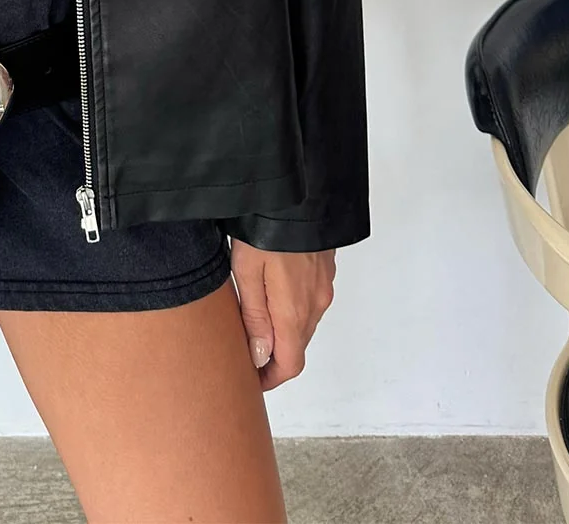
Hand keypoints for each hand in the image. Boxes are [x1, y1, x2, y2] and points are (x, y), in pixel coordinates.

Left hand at [228, 240, 335, 391]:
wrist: (296, 189)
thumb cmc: (264, 227)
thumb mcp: (247, 271)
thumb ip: (255, 317)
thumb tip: (260, 357)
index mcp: (294, 310)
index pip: (289, 364)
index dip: (270, 378)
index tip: (250, 380)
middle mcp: (316, 304)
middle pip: (297, 346)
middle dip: (274, 356)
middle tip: (244, 351)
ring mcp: (324, 286)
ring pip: (303, 324)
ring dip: (283, 332)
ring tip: (253, 322)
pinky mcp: (325, 270)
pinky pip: (310, 303)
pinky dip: (292, 310)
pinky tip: (272, 294)